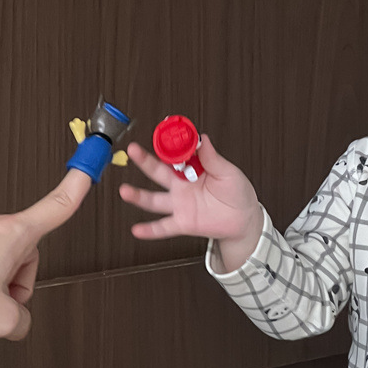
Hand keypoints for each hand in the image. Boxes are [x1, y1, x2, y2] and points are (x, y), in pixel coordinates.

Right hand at [120, 136, 263, 247]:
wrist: (243, 220)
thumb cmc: (237, 193)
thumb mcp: (228, 172)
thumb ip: (213, 158)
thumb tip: (203, 139)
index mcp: (192, 169)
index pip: (175, 155)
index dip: (167, 146)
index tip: (161, 137)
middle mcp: (181, 186)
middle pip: (158, 172)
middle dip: (145, 161)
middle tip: (132, 150)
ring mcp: (180, 204)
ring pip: (155, 200)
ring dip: (138, 196)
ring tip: (124, 191)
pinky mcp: (182, 223)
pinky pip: (164, 227)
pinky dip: (150, 230)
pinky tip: (137, 230)